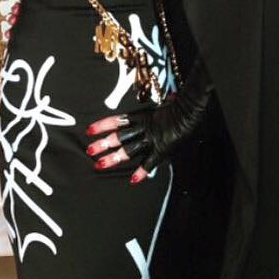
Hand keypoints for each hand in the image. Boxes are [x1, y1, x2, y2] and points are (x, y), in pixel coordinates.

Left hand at [85, 58, 212, 183]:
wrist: (189, 110)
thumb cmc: (176, 106)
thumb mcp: (160, 105)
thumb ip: (156, 107)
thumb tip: (166, 98)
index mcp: (140, 117)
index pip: (116, 121)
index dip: (102, 125)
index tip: (89, 130)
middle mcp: (142, 128)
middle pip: (118, 137)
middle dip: (102, 144)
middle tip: (89, 150)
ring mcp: (151, 139)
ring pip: (128, 150)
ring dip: (113, 158)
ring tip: (100, 165)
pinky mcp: (161, 149)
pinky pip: (149, 162)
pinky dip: (141, 172)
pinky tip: (132, 180)